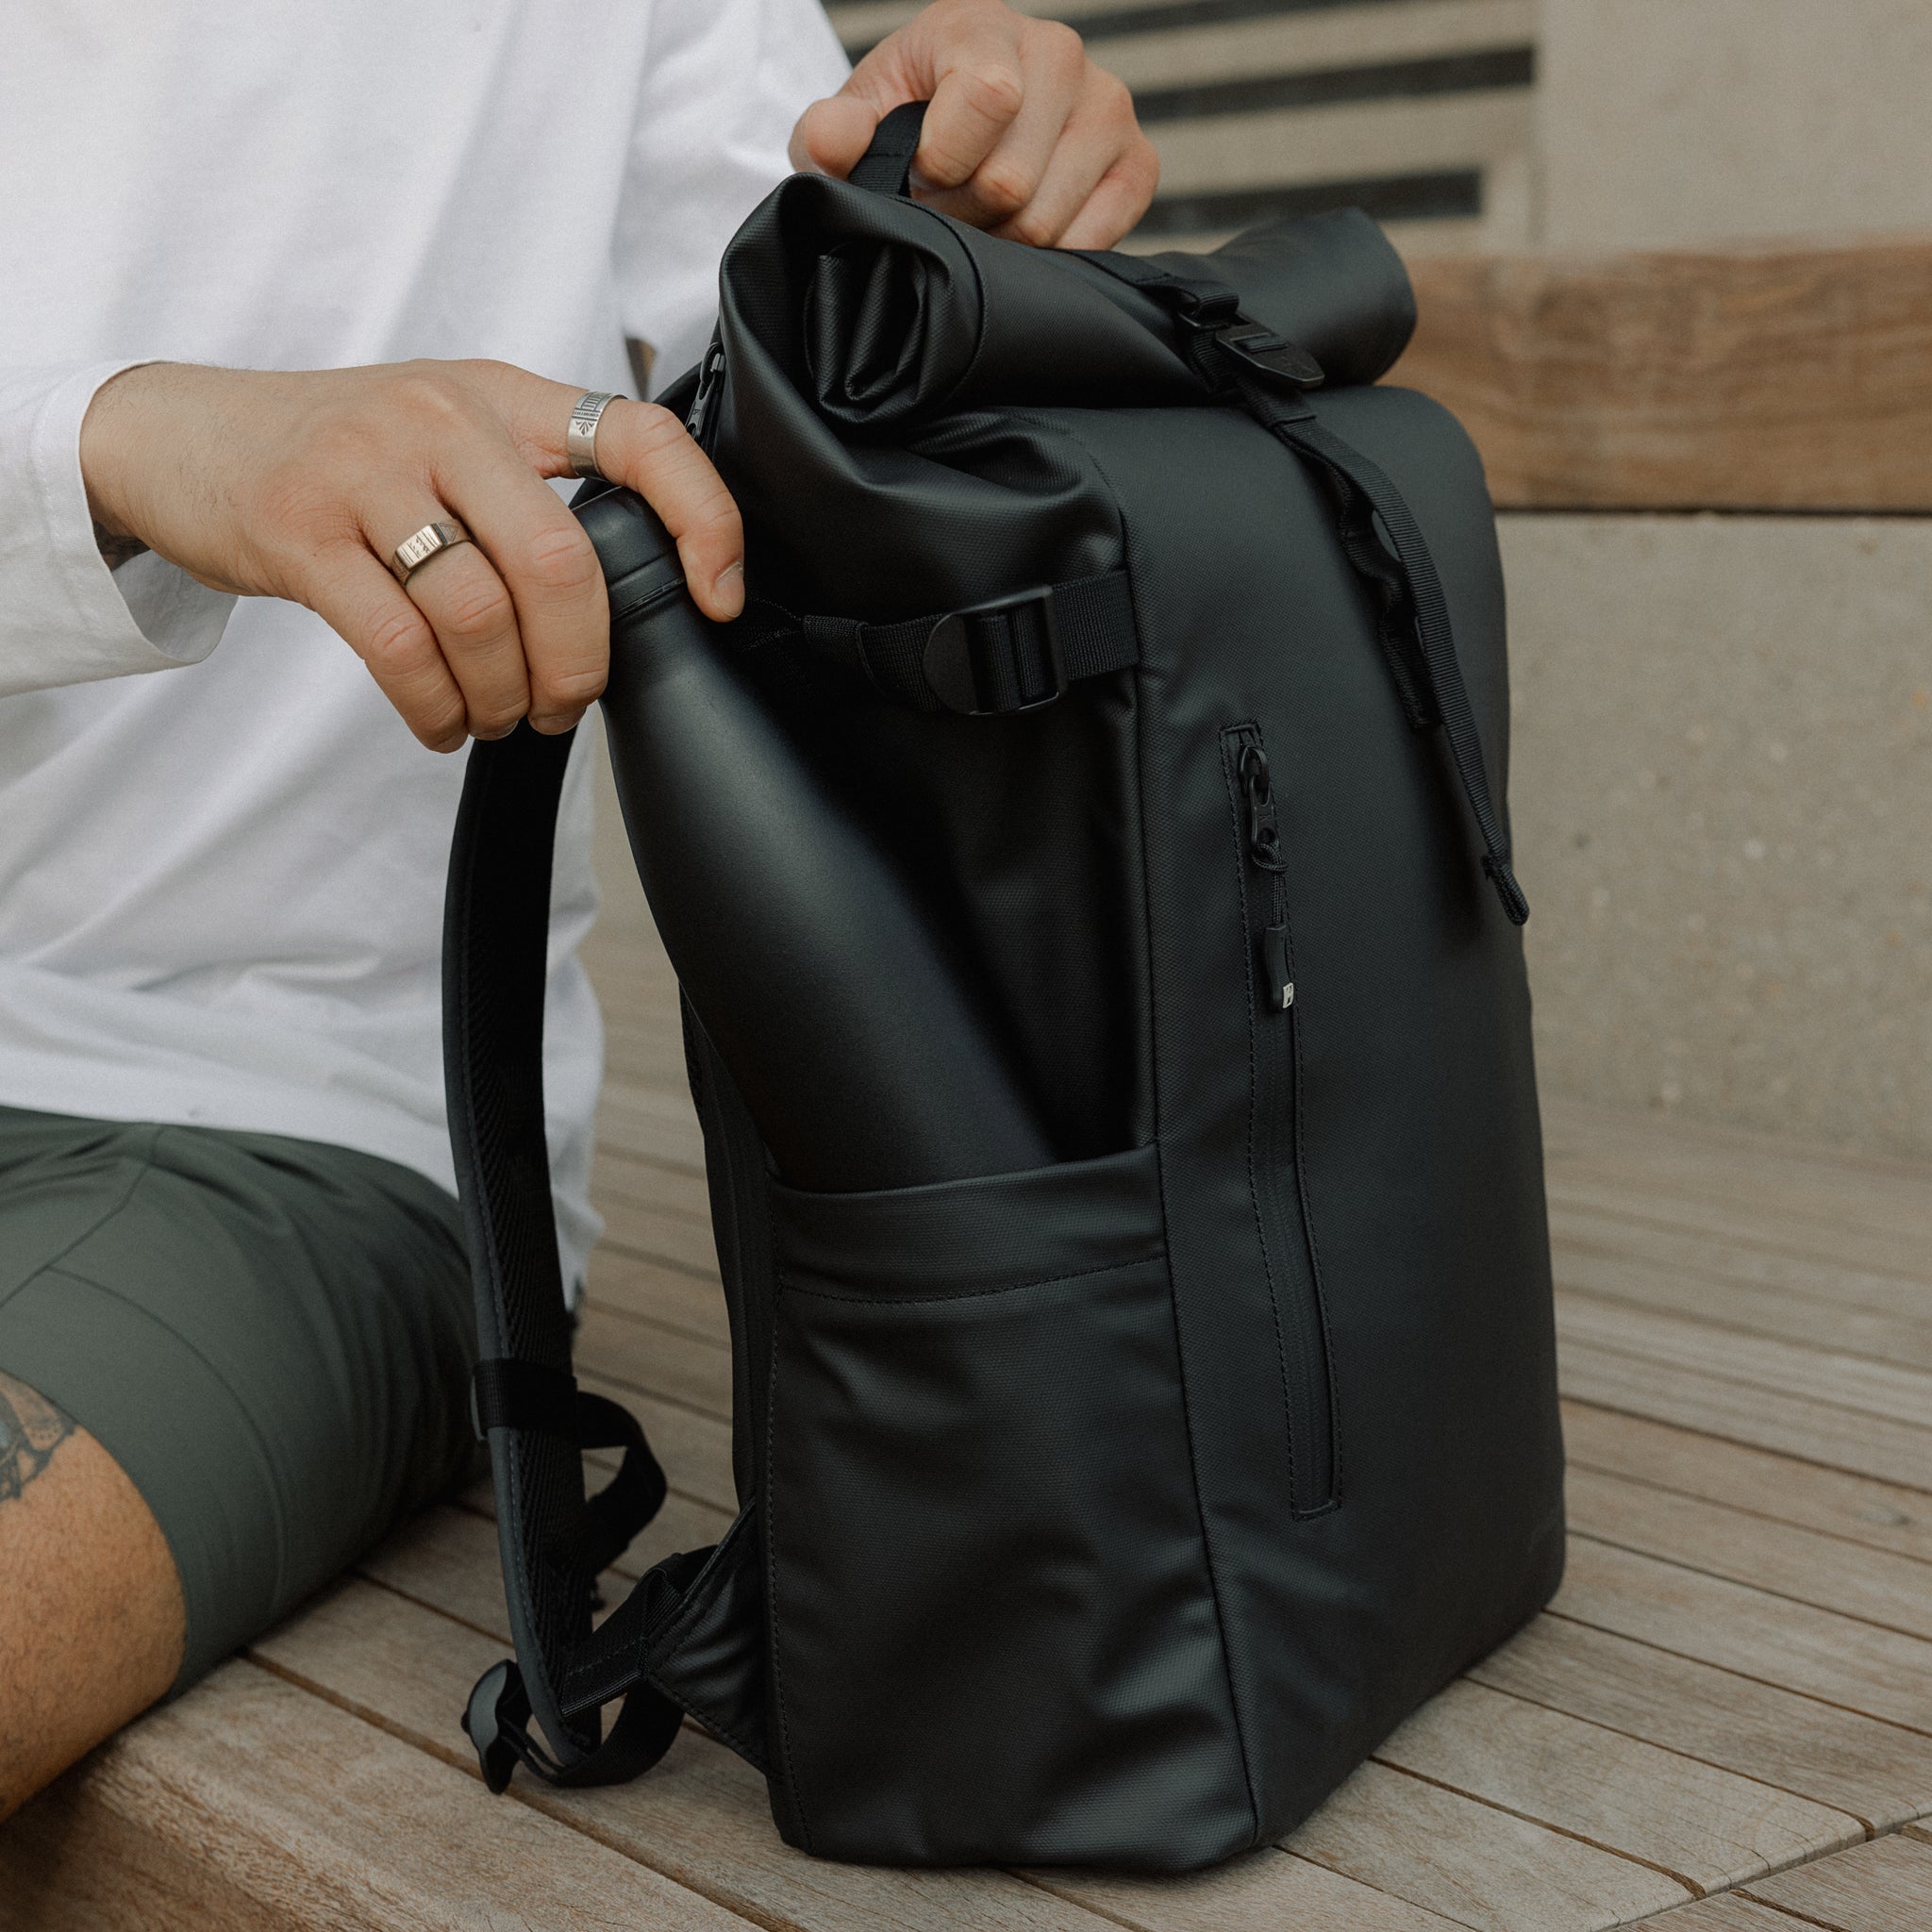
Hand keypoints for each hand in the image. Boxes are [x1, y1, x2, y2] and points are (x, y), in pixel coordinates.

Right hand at [79, 360, 745, 750]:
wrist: (179, 436)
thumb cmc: (339, 455)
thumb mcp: (447, 435)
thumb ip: (531, 491)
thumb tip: (631, 602)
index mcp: (502, 397)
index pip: (639, 434)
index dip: (702, 517)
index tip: (719, 597)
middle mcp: (443, 418)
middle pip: (560, 563)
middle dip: (579, 662)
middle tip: (566, 704)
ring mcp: (366, 469)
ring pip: (481, 614)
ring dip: (504, 696)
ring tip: (498, 716)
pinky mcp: (301, 530)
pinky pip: (400, 646)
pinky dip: (436, 707)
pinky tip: (442, 721)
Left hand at [790, 0, 1157, 249]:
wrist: (960, 136)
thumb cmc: (909, 125)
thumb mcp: (857, 124)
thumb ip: (830, 133)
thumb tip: (832, 142)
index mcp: (984, 25)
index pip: (988, 96)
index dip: (942, 162)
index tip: (921, 172)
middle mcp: (1058, 51)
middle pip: (1011, 179)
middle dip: (966, 214)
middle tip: (949, 204)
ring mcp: (1108, 106)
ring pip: (1046, 218)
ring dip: (1003, 239)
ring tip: (984, 214)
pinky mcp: (1139, 162)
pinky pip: (1093, 239)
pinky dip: (1050, 253)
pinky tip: (1026, 226)